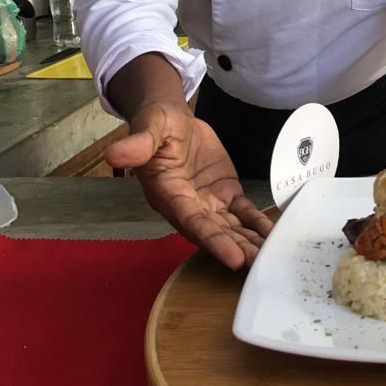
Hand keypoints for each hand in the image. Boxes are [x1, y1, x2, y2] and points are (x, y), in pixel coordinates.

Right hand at [105, 101, 272, 267]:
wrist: (174, 119)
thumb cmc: (157, 123)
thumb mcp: (149, 127)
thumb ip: (138, 144)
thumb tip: (113, 154)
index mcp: (168, 194)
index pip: (192, 223)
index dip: (213, 241)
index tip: (234, 259)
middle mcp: (189, 205)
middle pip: (215, 232)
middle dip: (237, 249)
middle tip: (260, 265)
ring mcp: (209, 202)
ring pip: (231, 227)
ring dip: (249, 242)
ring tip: (271, 257)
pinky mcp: (225, 193)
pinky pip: (243, 211)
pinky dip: (257, 223)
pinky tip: (272, 234)